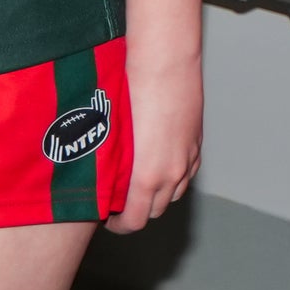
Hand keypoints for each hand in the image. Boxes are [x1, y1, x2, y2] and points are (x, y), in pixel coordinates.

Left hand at [106, 48, 200, 233]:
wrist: (165, 64)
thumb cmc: (130, 92)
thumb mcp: (110, 133)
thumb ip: (108, 161)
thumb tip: (93, 175)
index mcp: (147, 176)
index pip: (135, 219)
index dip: (119, 225)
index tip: (105, 220)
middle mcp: (173, 173)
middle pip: (155, 210)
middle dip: (135, 212)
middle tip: (113, 201)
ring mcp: (188, 159)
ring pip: (173, 193)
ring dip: (155, 196)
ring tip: (132, 185)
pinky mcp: (196, 145)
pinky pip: (186, 174)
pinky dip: (171, 178)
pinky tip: (155, 165)